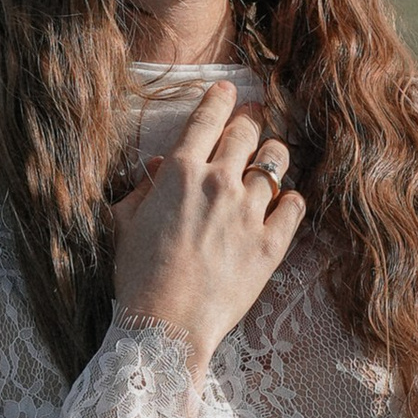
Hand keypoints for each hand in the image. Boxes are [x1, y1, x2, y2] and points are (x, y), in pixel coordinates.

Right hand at [110, 80, 303, 360]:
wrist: (166, 326)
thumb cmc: (136, 277)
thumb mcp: (123, 224)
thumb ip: (141, 189)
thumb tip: (158, 166)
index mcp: (179, 173)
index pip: (207, 119)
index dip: (220, 99)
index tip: (228, 91)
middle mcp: (218, 184)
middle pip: (246, 133)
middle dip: (251, 120)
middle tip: (254, 117)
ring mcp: (248, 213)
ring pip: (275, 163)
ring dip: (274, 155)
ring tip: (271, 157)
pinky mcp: (271, 245)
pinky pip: (294, 207)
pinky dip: (290, 200)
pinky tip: (284, 203)